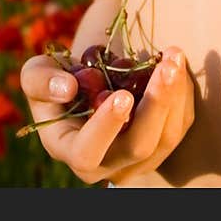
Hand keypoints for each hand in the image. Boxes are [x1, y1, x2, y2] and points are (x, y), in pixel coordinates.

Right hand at [18, 46, 194, 185]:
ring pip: (166, 138)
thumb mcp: (37, 71)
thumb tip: (66, 88)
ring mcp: (138, 158)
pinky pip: (180, 125)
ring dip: (174, 96)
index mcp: (69, 149)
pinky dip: (183, 95)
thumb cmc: (58, 75)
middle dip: (155, 105)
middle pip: (138, 147)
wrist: (91, 76)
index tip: (122, 95)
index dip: (105, 128)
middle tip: (165, 66)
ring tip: (174, 56)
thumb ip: (40, 79)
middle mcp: (106, 164)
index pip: (86, 152)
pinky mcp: (162, 143)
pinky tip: (178, 64)